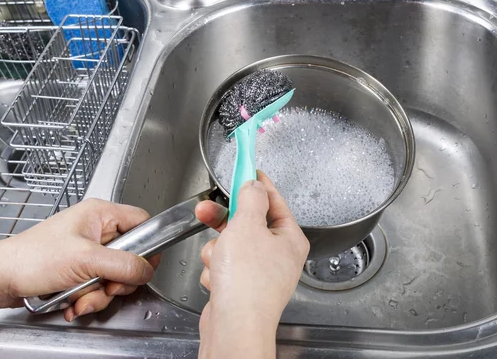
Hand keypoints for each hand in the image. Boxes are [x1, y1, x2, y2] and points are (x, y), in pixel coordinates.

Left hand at [0, 199, 158, 323]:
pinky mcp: (80, 270)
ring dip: (100, 294)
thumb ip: (122, 264)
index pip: (142, 221)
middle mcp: (97, 230)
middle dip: (118, 279)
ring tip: (80, 298)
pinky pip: (99, 287)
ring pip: (115, 276)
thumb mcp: (85, 259)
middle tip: (106, 285)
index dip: (148, 244)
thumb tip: (147, 269)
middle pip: (131, 255)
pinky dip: (89, 299)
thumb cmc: (32, 258)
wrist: (0, 279)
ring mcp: (88, 252)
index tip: (144, 266)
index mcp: (101, 214)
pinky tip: (73, 302)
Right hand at [194, 171, 309, 358]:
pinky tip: (218, 280)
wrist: (234, 327)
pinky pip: (224, 265)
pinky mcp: (241, 287)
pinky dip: (217, 270)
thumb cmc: (248, 281)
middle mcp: (278, 255)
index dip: (257, 184)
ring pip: (230, 244)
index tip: (246, 169)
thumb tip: (253, 184)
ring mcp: (260, 273)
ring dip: (218, 250)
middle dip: (224, 221)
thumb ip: (250, 199)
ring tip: (219, 261)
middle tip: (206, 209)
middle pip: (248, 223)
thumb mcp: (248, 225)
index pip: (274, 201)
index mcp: (289, 238)